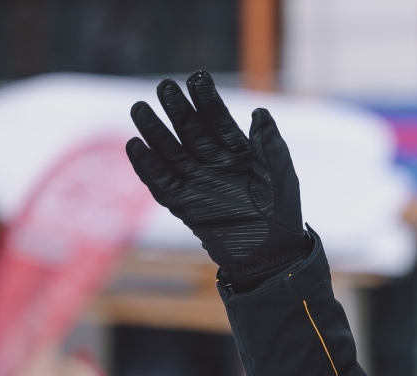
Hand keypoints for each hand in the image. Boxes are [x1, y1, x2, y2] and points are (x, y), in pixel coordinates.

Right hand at [126, 71, 307, 290]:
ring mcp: (199, 184)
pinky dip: (147, 167)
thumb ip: (269, 146)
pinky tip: (134, 146)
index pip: (218, 120)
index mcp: (239, 154)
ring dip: (155, 132)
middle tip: (164, 86)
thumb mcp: (279, 177)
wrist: (272, 256)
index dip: (206, 99)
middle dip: (178, 110)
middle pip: (191, 131)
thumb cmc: (282, 216)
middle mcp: (215, 165)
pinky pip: (161, 183)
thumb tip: (260, 111)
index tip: (196, 77)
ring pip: (171, 152)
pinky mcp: (185, 205)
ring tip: (140, 109)